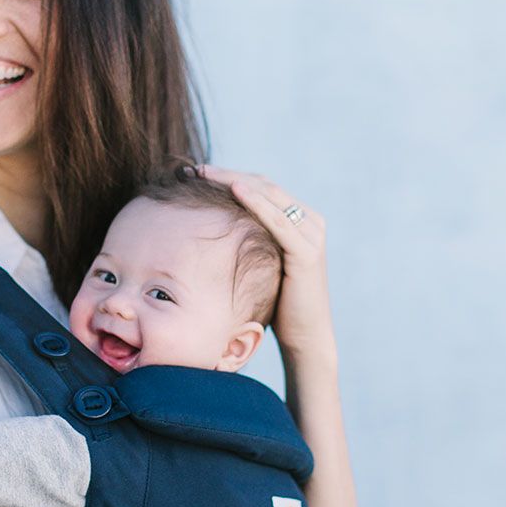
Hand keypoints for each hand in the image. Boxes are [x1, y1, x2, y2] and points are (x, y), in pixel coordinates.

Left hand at [199, 165, 335, 361]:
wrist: (304, 337)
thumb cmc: (278, 304)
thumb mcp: (261, 263)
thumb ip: (250, 241)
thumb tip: (213, 228)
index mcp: (300, 220)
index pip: (261, 187)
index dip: (229, 176)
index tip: (197, 172)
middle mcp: (310, 221)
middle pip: (263, 185)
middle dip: (227, 175)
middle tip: (194, 169)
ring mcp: (311, 235)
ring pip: (270, 196)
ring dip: (235, 181)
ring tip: (204, 174)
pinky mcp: (307, 252)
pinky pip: (278, 221)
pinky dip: (257, 203)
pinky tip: (234, 190)